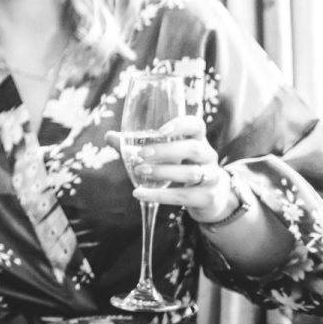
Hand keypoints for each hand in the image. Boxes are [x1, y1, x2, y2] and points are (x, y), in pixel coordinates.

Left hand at [109, 115, 236, 221]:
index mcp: (198, 140)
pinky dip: (160, 195)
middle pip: (193, 148)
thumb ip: (139, 145)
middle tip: (142, 154)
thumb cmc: (182, 168)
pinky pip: (184, 196)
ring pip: (191, 173)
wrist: (212, 198)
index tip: (161, 130)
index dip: (181, 125)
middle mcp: (208, 156)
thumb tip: (110, 136)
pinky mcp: (207, 198)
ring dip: (162, 172)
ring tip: (139, 171)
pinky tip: (139, 193)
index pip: (197, 125)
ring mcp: (211, 177)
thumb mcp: (168, 155)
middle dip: (166, 151)